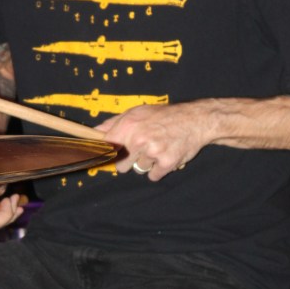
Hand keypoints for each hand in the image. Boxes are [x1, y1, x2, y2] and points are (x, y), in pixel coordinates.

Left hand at [95, 102, 213, 180]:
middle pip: (121, 166)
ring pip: (138, 170)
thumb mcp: (137, 112)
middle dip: (129, 161)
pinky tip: (165, 156)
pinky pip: (153, 176)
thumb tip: (95, 133)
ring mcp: (152, 152)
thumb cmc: (164, 116)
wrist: (195, 120)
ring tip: (157, 149)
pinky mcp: (166, 163)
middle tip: (142, 150)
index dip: (105, 155)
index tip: (105, 159)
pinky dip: (159, 170)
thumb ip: (114, 123)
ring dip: (147, 164)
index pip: (106, 148)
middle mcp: (138, 139)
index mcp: (128, 125)